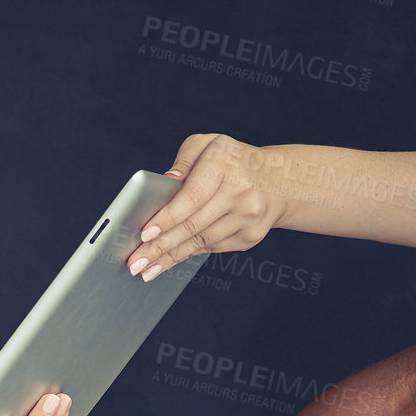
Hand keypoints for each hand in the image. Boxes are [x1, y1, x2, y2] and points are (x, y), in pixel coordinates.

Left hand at [127, 133, 289, 280]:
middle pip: (193, 225)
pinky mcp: (251, 235)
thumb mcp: (207, 145)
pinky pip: (212, 248)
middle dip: (160, 247)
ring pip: (201, 242)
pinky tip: (168, 262)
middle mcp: (240, 191)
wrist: (279, 179)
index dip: (167, 218)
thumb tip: (164, 182)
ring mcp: (248, 216)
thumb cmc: (231, 161)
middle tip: (135, 263)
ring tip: (146, 269)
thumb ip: (183, 159)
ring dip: (170, 258)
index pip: (191, 196)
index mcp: (225, 164)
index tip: (145, 234)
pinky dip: (188, 255)